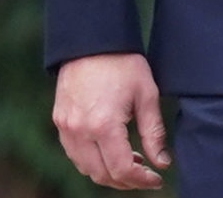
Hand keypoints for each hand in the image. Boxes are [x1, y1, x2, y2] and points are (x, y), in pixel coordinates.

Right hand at [53, 52, 168, 189]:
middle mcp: (80, 131)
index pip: (122, 169)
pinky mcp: (60, 121)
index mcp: (104, 125)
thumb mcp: (147, 95)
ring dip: (108, 172)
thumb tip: (162, 162)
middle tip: (146, 174)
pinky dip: (92, 160)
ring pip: (85, 167)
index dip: (141, 180)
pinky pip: (74, 153)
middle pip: (101, 175)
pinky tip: (111, 150)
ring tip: (132, 161)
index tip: (157, 179)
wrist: (92, 41)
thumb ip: (154, 133)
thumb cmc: (123, 64)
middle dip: (126, 181)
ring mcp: (66, 128)